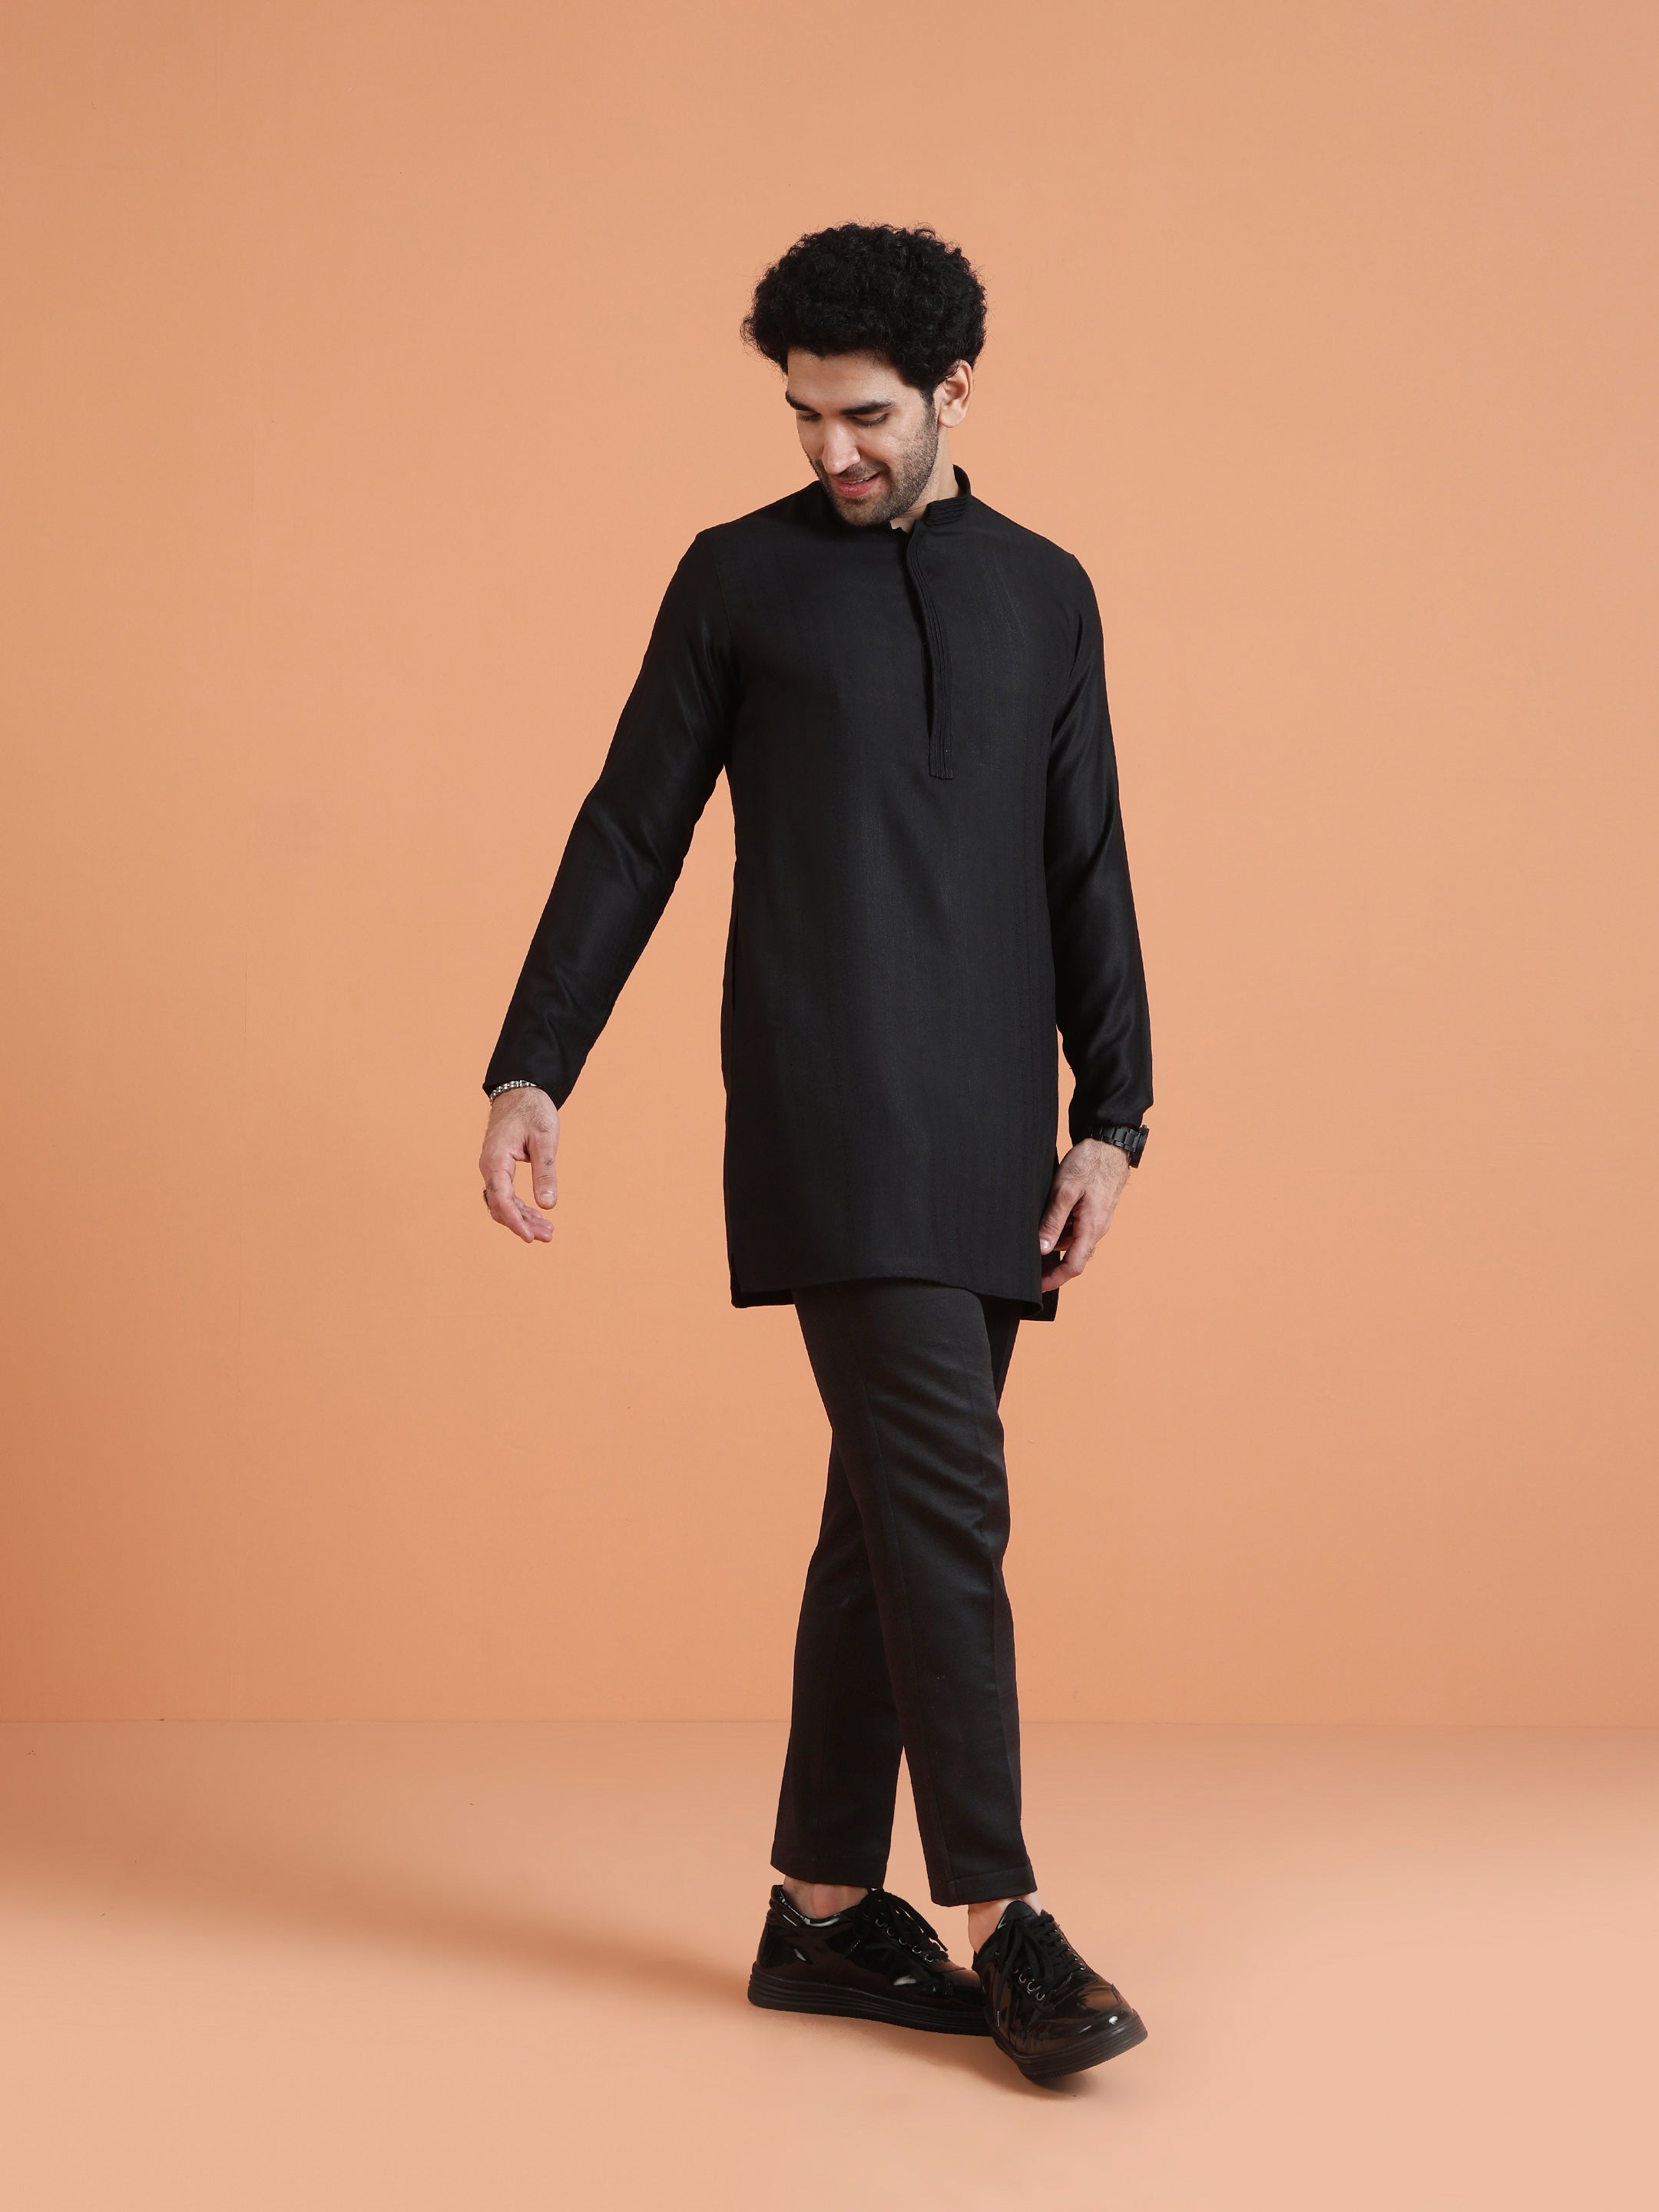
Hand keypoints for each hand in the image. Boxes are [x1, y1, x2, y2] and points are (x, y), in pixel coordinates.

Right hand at [479, 1087, 559, 1242]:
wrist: (520, 1091)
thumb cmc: (532, 1111)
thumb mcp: (545, 1139)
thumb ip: (545, 1172)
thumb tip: (548, 1205)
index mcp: (496, 1160)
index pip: (501, 1198)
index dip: (515, 1220)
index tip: (529, 1237)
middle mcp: (489, 1167)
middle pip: (500, 1205)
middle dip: (522, 1223)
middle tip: (548, 1236)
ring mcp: (493, 1168)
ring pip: (503, 1202)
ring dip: (523, 1218)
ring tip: (547, 1231)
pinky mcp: (500, 1168)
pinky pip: (506, 1194)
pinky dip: (521, 1206)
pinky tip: (538, 1215)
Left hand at [1037, 1139, 1130, 1291]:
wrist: (1110, 1145)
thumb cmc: (1088, 1164)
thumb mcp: (1064, 1191)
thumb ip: (1053, 1221)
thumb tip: (1042, 1249)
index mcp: (1091, 1228)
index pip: (1074, 1266)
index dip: (1054, 1279)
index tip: (1036, 1286)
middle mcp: (1096, 1229)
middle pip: (1073, 1257)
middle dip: (1051, 1264)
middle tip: (1027, 1263)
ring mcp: (1096, 1220)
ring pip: (1072, 1241)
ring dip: (1055, 1242)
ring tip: (1031, 1236)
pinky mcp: (1093, 1211)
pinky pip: (1076, 1228)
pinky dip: (1061, 1228)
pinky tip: (1047, 1218)